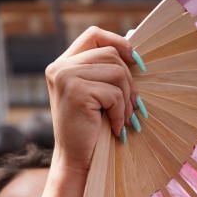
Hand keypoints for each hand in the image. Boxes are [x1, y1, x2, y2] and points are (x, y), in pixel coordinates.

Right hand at [46, 26, 137, 174]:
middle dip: (128, 81)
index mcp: (62, 64)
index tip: (136, 61)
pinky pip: (114, 93)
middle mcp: (59, 67)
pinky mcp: (75, 91)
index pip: (94, 35)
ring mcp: (65, 77)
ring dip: (127, 99)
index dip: (118, 42)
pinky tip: (115, 128)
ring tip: (123, 119)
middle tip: (132, 107)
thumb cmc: (90, 131)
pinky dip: (120, 112)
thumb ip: (106, 71)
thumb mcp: (97, 95)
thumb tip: (135, 49)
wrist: (75, 161)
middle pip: (110, 54)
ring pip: (116, 72)